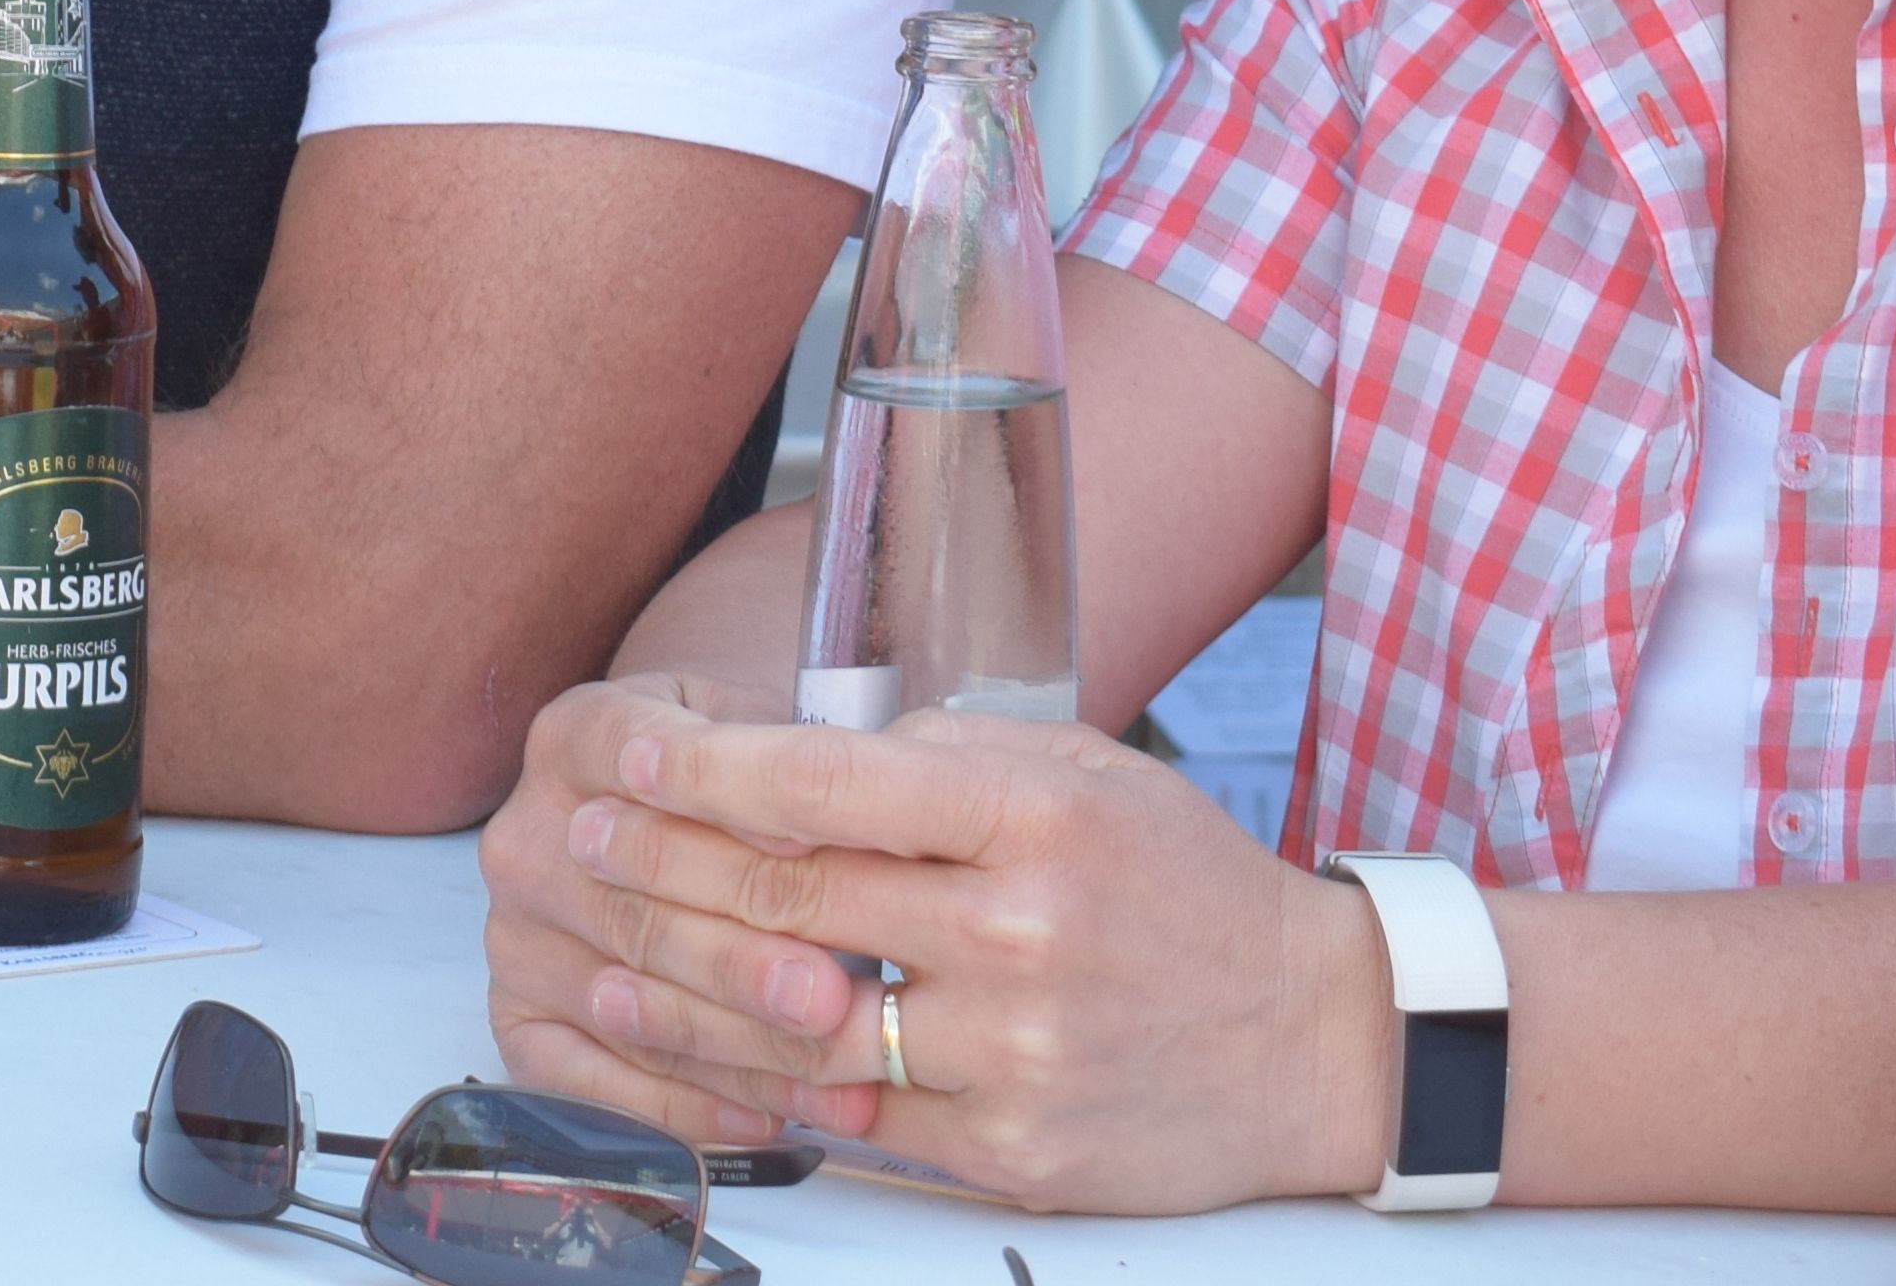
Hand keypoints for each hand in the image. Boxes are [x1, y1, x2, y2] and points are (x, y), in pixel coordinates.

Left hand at [479, 685, 1400, 1214]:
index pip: (829, 778)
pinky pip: (856, 1114)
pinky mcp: (1012, 1147)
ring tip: (603, 961)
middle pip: (792, 896)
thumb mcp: (1084, 773)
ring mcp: (1014, 1049)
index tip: (629, 751)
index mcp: (1033, 813)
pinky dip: (766, 1084)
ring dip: (680, 991)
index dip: (707, 766)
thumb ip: (947, 756)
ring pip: (800, 1017)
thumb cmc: (1184, 886)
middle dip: (663, 863)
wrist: (1312, 1036)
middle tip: (582, 838)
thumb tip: (799, 748)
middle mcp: (1021, 929)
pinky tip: (699, 1059)